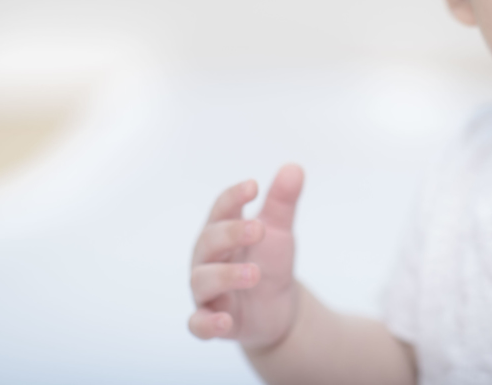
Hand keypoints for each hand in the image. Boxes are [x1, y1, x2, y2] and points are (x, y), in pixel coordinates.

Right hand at [188, 164, 304, 350]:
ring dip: (225, 275)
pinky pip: (198, 323)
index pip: (221, 208)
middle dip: (231, 233)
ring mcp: (207, 290)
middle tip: (260, 228)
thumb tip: (293, 167)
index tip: (253, 186)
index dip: (233, 196)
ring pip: (202, 280)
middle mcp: (208, 259)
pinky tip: (224, 322)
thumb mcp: (279, 232)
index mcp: (222, 231)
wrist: (277, 307)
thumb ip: (283, 201)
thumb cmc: (269, 261)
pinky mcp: (212, 319)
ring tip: (254, 273)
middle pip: (208, 240)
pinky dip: (206, 323)